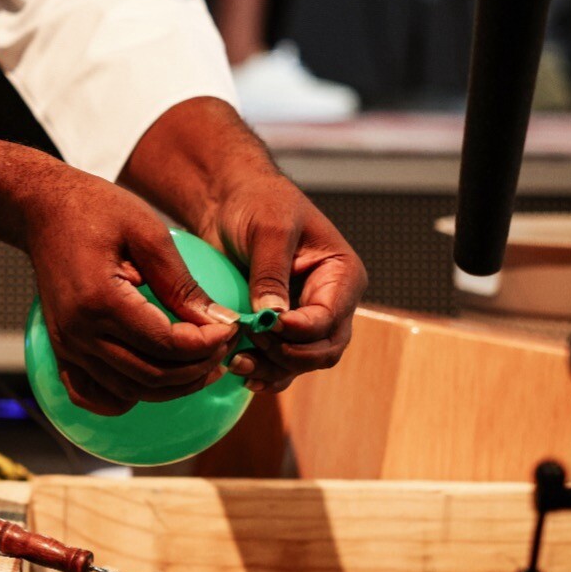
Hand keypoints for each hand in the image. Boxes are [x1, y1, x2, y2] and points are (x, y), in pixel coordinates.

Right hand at [0, 123, 239, 415]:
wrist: (42, 210)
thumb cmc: (95, 210)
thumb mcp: (148, 233)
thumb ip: (182, 284)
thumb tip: (219, 322)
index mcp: (100, 300)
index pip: (166, 344)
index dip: (207, 344)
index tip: (232, 329)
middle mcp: (79, 332)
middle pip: (152, 376)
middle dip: (197, 368)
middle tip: (224, 347)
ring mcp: (67, 346)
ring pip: (130, 392)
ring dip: (172, 386)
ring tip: (202, 363)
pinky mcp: (62, 349)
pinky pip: (93, 394)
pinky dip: (129, 397)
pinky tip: (155, 380)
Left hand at [120, 97, 366, 393]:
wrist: (229, 201)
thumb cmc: (258, 202)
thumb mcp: (269, 229)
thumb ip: (271, 273)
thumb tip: (273, 317)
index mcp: (341, 275)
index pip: (329, 318)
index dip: (300, 330)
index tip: (266, 325)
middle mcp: (330, 302)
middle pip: (322, 350)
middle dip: (287, 354)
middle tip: (250, 341)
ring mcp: (305, 319)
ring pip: (301, 363)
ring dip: (272, 369)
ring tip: (237, 363)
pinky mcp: (279, 328)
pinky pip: (280, 362)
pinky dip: (263, 371)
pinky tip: (238, 371)